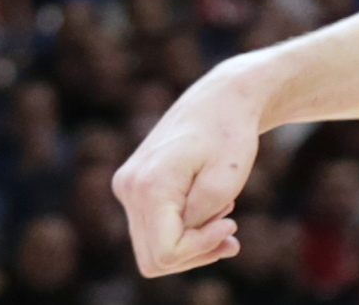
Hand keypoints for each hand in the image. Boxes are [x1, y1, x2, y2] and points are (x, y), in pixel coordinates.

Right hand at [113, 53, 272, 276]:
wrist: (221, 98)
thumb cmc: (228, 135)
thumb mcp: (225, 184)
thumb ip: (200, 225)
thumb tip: (182, 249)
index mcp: (147, 185)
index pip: (166, 253)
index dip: (201, 250)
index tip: (231, 226)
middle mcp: (128, 187)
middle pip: (153, 258)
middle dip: (194, 253)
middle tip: (229, 231)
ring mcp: (127, 186)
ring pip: (152, 248)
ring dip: (191, 244)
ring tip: (224, 218)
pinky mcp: (134, 186)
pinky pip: (154, 230)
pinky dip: (184, 231)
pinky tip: (210, 211)